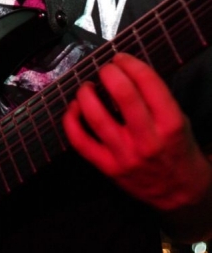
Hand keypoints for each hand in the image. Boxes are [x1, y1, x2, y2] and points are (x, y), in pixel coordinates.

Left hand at [62, 52, 211, 211]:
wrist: (180, 194)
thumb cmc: (178, 149)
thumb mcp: (180, 119)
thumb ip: (156, 97)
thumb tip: (125, 69)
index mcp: (170, 124)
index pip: (148, 82)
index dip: (130, 63)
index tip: (121, 58)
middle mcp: (147, 139)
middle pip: (123, 94)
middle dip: (109, 72)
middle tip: (106, 69)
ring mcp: (125, 155)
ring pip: (96, 116)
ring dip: (86, 93)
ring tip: (88, 86)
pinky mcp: (108, 168)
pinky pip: (80, 141)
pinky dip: (71, 120)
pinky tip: (75, 107)